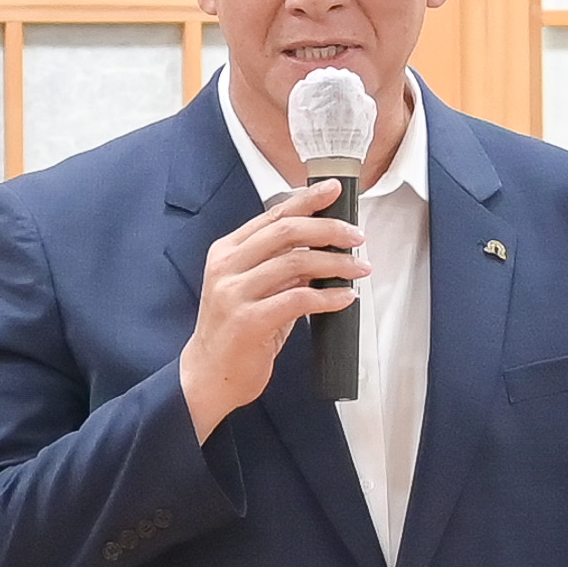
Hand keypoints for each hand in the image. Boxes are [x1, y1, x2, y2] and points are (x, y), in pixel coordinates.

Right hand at [174, 182, 360, 433]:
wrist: (207, 375)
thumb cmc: (233, 333)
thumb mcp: (251, 289)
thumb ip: (280, 268)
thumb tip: (322, 249)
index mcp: (226, 252)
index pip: (273, 216)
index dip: (306, 200)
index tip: (334, 191)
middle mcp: (227, 266)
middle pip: (287, 232)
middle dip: (328, 229)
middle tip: (357, 237)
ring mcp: (235, 293)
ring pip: (296, 262)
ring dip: (336, 263)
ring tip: (360, 268)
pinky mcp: (249, 321)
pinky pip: (298, 300)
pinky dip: (328, 297)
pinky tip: (345, 297)